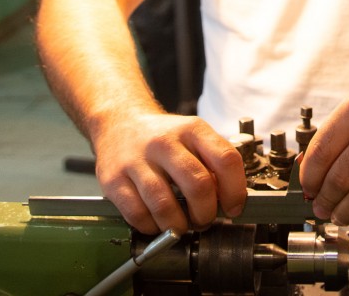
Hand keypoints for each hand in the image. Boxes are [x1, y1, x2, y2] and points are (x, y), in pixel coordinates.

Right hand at [90, 112, 246, 233]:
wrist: (119, 122)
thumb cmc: (162, 137)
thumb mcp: (193, 137)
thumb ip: (213, 163)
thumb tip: (229, 199)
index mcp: (191, 130)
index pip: (226, 159)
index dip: (235, 190)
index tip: (234, 208)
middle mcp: (164, 142)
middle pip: (198, 185)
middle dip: (206, 213)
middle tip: (204, 220)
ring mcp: (136, 160)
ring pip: (165, 205)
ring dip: (178, 226)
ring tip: (180, 225)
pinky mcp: (114, 179)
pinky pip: (137, 214)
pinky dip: (151, 227)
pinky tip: (156, 222)